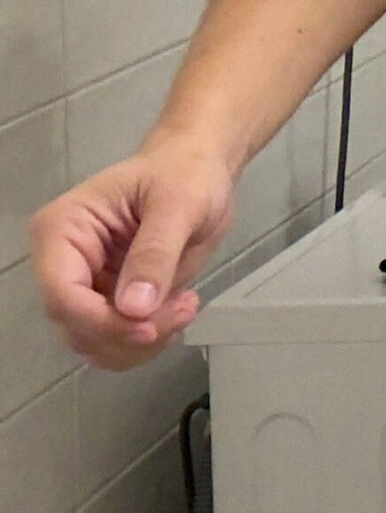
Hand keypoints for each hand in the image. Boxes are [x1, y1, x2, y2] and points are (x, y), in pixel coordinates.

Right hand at [29, 138, 235, 370]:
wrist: (197, 169)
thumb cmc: (185, 173)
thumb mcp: (179, 203)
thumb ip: (155, 252)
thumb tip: (134, 308)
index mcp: (62, 229)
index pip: (62, 294)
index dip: (102, 322)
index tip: (149, 328)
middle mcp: (61, 263)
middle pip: (77, 326)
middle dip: (129, 333)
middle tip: (184, 309)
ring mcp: (83, 286)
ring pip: (95, 343)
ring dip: (141, 342)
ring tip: (185, 305)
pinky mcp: (106, 301)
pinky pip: (116, 341)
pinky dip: (147, 339)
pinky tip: (177, 309)